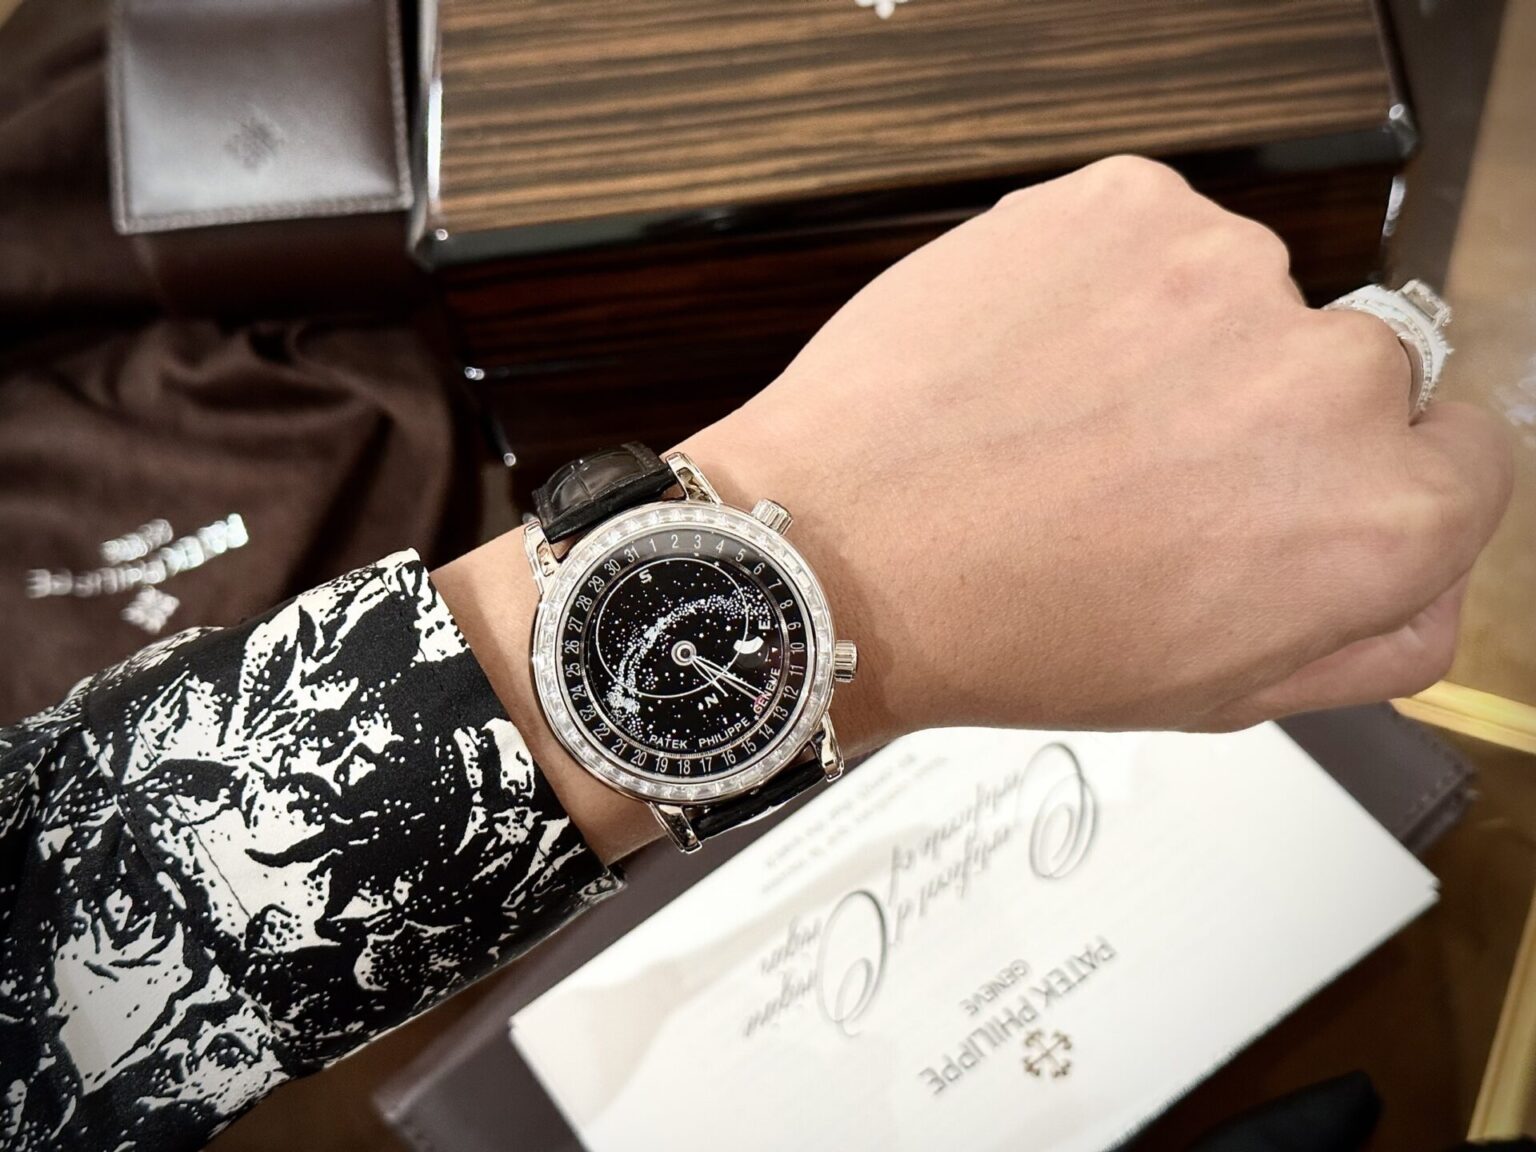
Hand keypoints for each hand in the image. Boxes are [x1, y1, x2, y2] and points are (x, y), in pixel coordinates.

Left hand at [679, 156, 1512, 741]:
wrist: (838, 550)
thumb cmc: (1005, 631)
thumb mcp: (1221, 690)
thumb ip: (1370, 637)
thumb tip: (1428, 577)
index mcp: (1377, 521)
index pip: (1468, 457)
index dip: (1374, 480)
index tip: (1298, 487)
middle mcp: (1330, 383)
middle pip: (1358, 373)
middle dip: (1267, 420)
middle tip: (1147, 475)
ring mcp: (1227, 276)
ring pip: (1244, 300)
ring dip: (1179, 346)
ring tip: (1066, 425)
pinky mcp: (1129, 207)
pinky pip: (1153, 240)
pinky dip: (1104, 287)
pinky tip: (1034, 363)